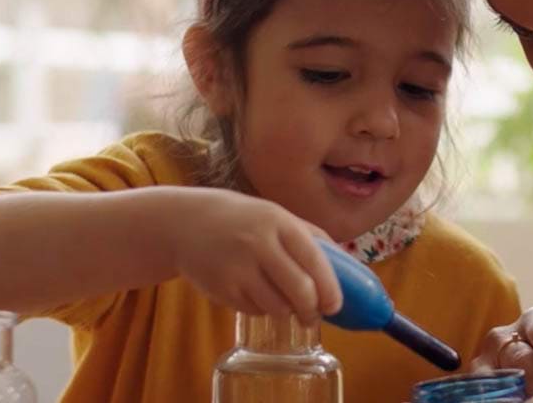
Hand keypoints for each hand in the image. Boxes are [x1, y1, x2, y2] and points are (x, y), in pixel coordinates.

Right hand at [170, 188, 342, 323]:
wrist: (187, 223)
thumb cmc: (243, 221)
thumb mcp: (276, 216)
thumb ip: (311, 238)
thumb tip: (346, 268)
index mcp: (279, 222)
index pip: (314, 261)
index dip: (330, 289)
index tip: (336, 306)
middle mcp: (258, 244)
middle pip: (300, 290)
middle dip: (312, 310)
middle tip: (314, 316)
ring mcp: (238, 268)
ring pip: (277, 307)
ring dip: (287, 312)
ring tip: (285, 304)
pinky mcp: (221, 289)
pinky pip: (254, 311)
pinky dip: (262, 310)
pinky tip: (256, 294)